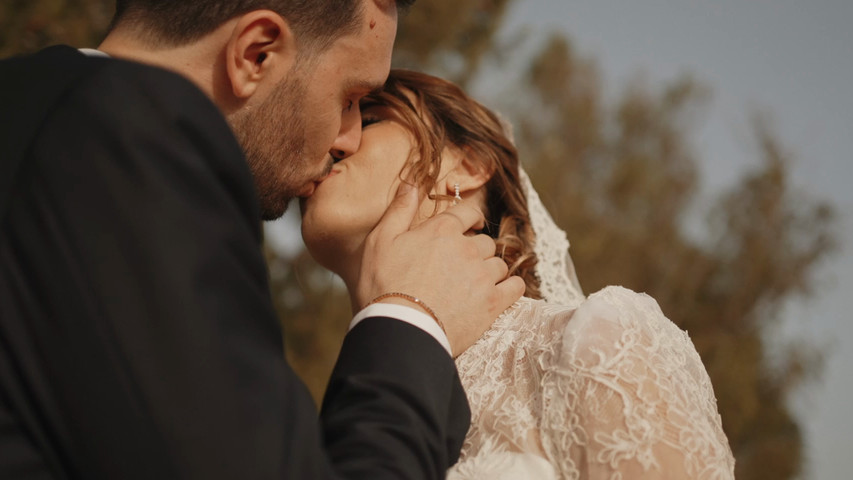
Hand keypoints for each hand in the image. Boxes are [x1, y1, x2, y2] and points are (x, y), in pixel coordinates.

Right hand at [355, 182, 525, 355]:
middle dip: (475, 251)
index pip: (469, 212)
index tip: (471, 225)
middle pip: (484, 242)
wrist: (400, 328)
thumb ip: (399, 209)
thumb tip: (411, 182)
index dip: (471, 218)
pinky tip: (501, 292)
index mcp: (442, 230)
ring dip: (490, 271)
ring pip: (499, 265)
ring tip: (474, 284)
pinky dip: (511, 288)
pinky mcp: (492, 303)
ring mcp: (482, 276)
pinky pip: (515, 287)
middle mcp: (467, 248)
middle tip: (460, 266)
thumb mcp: (380, 241)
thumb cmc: (383, 285)